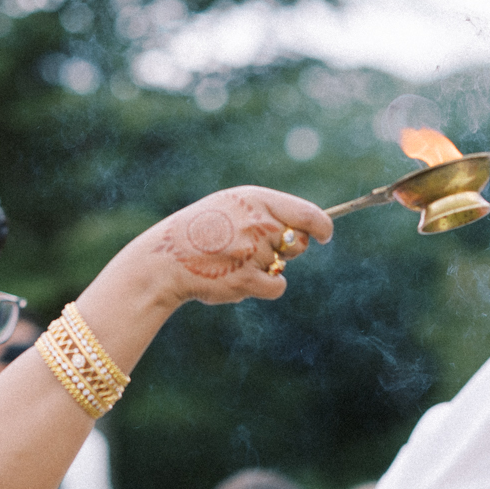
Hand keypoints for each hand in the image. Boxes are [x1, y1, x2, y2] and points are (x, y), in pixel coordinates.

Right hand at [114, 187, 334, 310]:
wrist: (165, 259)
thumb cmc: (199, 233)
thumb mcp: (230, 208)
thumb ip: (264, 214)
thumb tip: (299, 235)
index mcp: (257, 200)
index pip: (307, 214)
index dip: (322, 226)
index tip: (324, 234)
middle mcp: (259, 223)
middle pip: (298, 243)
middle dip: (287, 250)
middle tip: (255, 250)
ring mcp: (254, 252)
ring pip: (282, 267)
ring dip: (264, 270)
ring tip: (232, 262)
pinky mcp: (248, 279)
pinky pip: (277, 287)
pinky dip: (263, 288)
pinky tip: (238, 281)